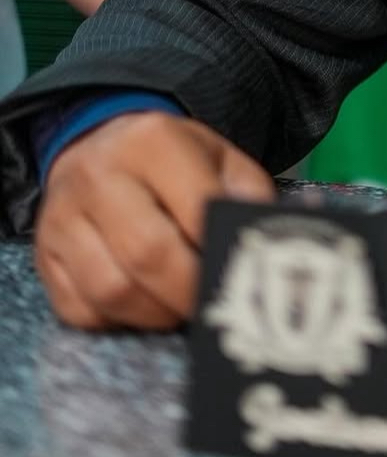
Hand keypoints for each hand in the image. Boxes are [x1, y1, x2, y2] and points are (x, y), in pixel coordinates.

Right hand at [35, 112, 274, 330]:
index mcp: (151, 141)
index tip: (239, 274)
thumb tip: (267, 242)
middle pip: (148, 253)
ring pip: (110, 290)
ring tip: (180, 307)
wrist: (100, 145)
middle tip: (212, 304)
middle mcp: (98, 177)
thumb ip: (247, 194)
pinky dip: (118, 320)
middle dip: (189, 292)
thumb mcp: (218, 156)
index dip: (220, 249)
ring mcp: (63, 219)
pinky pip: (81, 311)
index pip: (194, 206)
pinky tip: (144, 305)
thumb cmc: (171, 159)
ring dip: (155, 313)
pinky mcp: (44, 258)